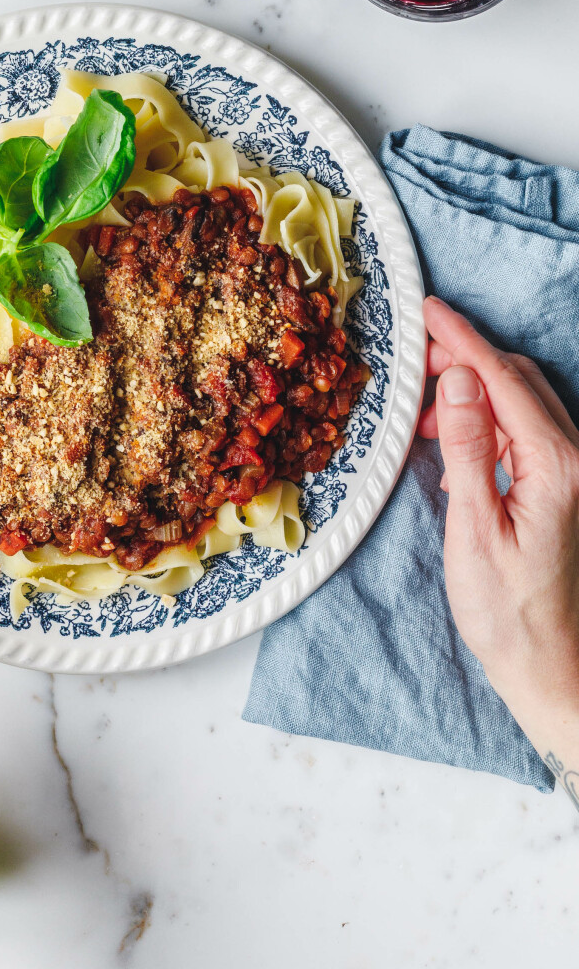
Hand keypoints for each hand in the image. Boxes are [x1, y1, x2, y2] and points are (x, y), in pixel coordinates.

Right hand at [420, 296, 578, 788]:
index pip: (502, 379)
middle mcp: (572, 459)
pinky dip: (485, 419)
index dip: (461, 339)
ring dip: (474, 388)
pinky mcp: (560, 487)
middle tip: (415, 355)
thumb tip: (459, 382)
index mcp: (554, 465)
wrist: (551, 667)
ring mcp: (570, 472)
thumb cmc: (509, 613)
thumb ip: (469, 450)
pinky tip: (452, 441)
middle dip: (465, 357)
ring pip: (522, 401)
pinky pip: (523, 430)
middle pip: (517, 379)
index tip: (428, 310)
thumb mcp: (474, 530)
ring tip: (423, 406)